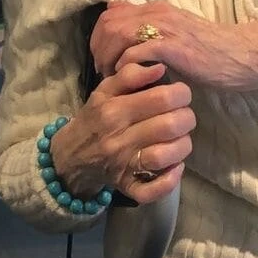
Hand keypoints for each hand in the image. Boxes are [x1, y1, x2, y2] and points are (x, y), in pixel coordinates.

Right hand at [49, 61, 194, 202]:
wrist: (70, 156)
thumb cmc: (94, 119)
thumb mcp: (104, 91)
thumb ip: (130, 75)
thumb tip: (160, 67)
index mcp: (114, 110)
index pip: (162, 98)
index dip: (181, 93)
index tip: (180, 94)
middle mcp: (118, 138)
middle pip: (170, 126)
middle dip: (187, 118)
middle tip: (183, 115)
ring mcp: (123, 165)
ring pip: (165, 156)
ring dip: (183, 146)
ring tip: (181, 138)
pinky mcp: (127, 187)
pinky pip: (152, 190)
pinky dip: (170, 180)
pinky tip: (176, 167)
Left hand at [91, 1, 257, 91]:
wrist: (244, 55)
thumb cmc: (211, 51)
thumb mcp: (176, 35)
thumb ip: (152, 34)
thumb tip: (125, 41)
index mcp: (155, 9)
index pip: (110, 14)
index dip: (98, 37)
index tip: (102, 59)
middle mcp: (156, 13)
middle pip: (108, 23)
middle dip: (99, 49)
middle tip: (104, 72)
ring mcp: (164, 28)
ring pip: (117, 35)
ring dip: (110, 60)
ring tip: (115, 78)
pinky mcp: (173, 47)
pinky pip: (136, 53)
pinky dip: (128, 68)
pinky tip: (133, 81)